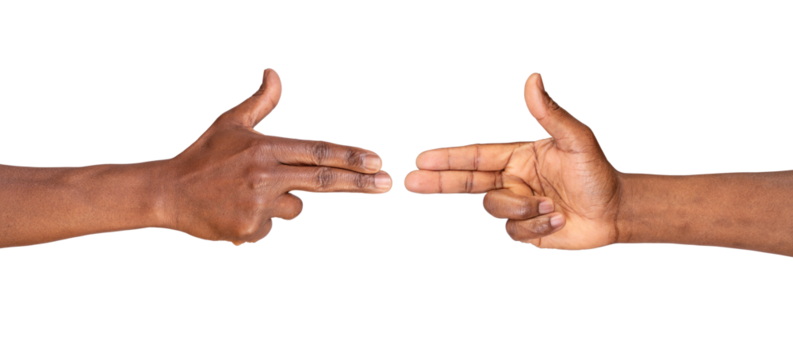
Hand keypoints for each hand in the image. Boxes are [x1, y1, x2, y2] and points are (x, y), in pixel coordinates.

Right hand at [162, 67, 392, 247]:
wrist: (167, 192)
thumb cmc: (204, 157)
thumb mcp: (231, 123)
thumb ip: (261, 102)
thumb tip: (274, 73)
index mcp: (265, 148)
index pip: (318, 152)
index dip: (350, 156)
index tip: (377, 160)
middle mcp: (265, 175)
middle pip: (323, 180)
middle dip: (360, 182)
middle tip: (387, 183)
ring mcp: (258, 204)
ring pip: (294, 208)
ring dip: (283, 202)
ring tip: (246, 194)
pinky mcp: (250, 229)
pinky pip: (271, 226)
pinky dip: (260, 220)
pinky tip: (235, 210)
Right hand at [403, 71, 621, 250]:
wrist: (617, 211)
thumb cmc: (597, 173)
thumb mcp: (575, 139)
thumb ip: (550, 113)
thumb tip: (532, 79)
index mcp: (516, 157)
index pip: (475, 157)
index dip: (448, 158)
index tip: (422, 159)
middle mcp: (512, 180)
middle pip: (466, 183)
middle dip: (439, 182)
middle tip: (411, 181)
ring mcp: (517, 206)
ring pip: (495, 208)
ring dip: (521, 206)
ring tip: (550, 203)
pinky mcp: (525, 230)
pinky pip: (514, 230)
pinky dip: (537, 224)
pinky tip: (558, 217)